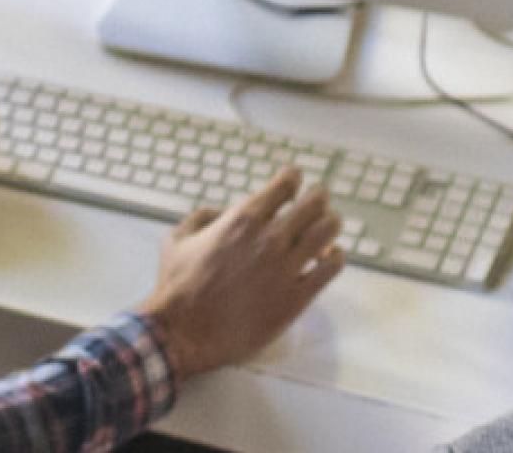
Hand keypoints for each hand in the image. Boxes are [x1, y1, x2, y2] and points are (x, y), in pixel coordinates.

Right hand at [139, 168, 344, 381]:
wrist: (182, 333)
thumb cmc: (177, 287)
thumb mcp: (177, 238)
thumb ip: (202, 216)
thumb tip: (222, 212)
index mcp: (242, 219)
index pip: (286, 182)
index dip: (292, 179)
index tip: (292, 184)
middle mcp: (269, 239)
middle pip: (315, 202)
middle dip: (317, 198)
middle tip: (316, 203)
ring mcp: (285, 268)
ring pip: (328, 230)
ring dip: (330, 224)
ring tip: (325, 229)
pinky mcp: (295, 298)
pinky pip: (331, 268)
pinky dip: (335, 258)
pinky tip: (329, 258)